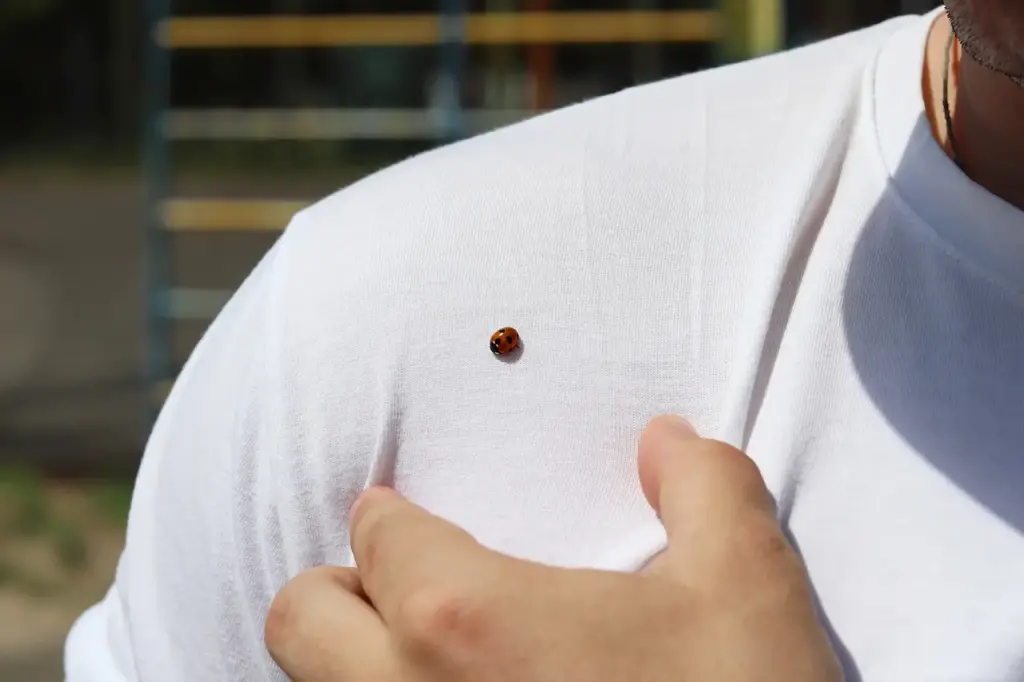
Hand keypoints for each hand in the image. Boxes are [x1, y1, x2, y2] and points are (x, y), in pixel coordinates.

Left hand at [264, 415, 842, 681]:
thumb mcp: (746, 588)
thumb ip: (704, 484)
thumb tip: (667, 439)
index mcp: (465, 621)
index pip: (379, 538)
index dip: (389, 516)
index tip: (400, 514)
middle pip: (300, 622)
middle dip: (337, 589)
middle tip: (400, 587)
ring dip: (351, 663)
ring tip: (429, 657)